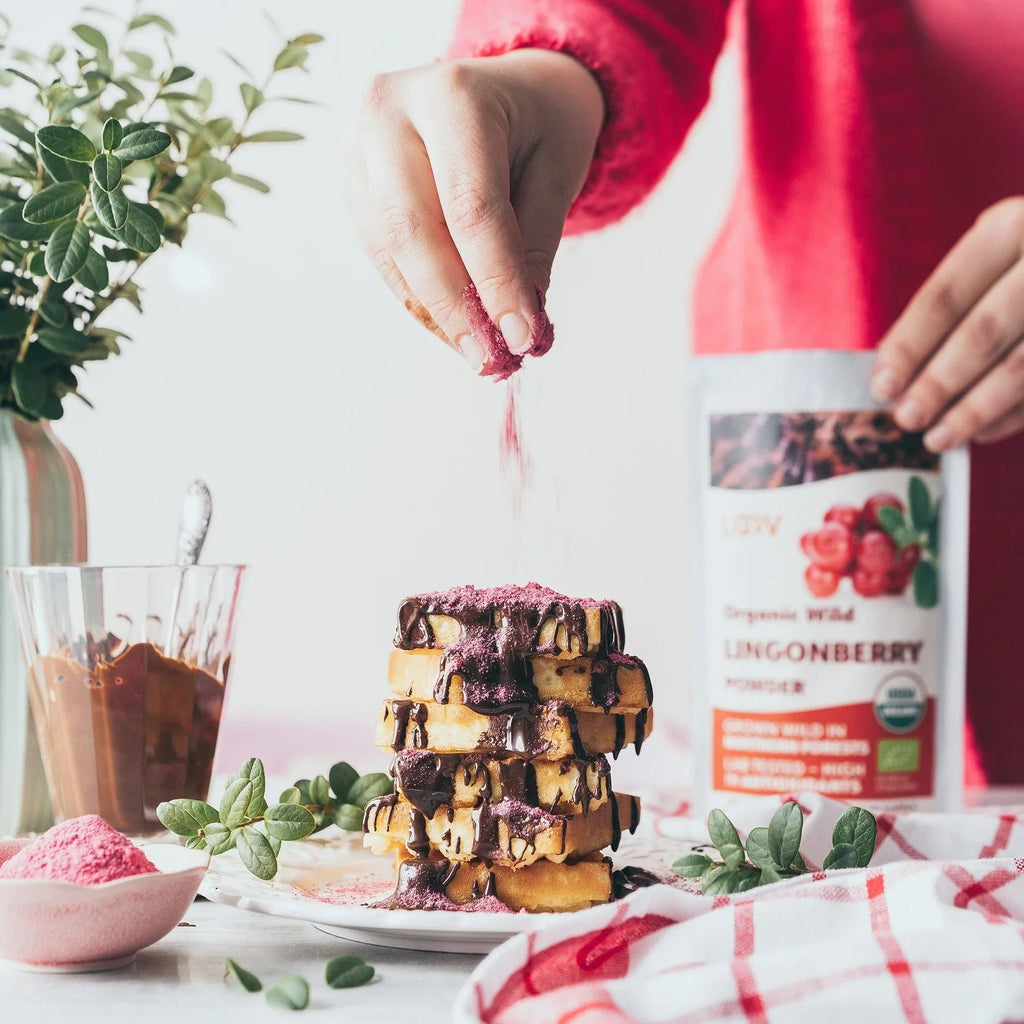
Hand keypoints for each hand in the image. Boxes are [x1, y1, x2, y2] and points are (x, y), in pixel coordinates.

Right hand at [342, 49, 603, 374]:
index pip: (471, 206)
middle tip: (490, 360)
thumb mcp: (556, 174)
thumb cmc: (539, 125)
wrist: (505, 87)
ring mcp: (358, 144)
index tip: (521, 339)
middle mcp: (389, 110)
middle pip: (413, 229)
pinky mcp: (350, 179)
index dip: (494, 280)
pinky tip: (452, 328)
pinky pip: (382, 255)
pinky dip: (419, 298)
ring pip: (391, 250)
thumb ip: (532, 248)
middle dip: (454, 307)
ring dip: (435, 312)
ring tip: (478, 352)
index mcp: (453, 93)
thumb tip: (516, 331)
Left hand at [871, 197, 1023, 450]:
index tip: (880, 387)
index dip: (908, 347)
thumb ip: (952, 305)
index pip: (944, 297)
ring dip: (974, 410)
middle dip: (937, 384)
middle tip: (905, 419)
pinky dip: (1013, 415)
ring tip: (937, 438)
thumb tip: (894, 369)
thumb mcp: (996, 256)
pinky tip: (982, 433)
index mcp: (1010, 228)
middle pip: (982, 333)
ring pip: (1022, 366)